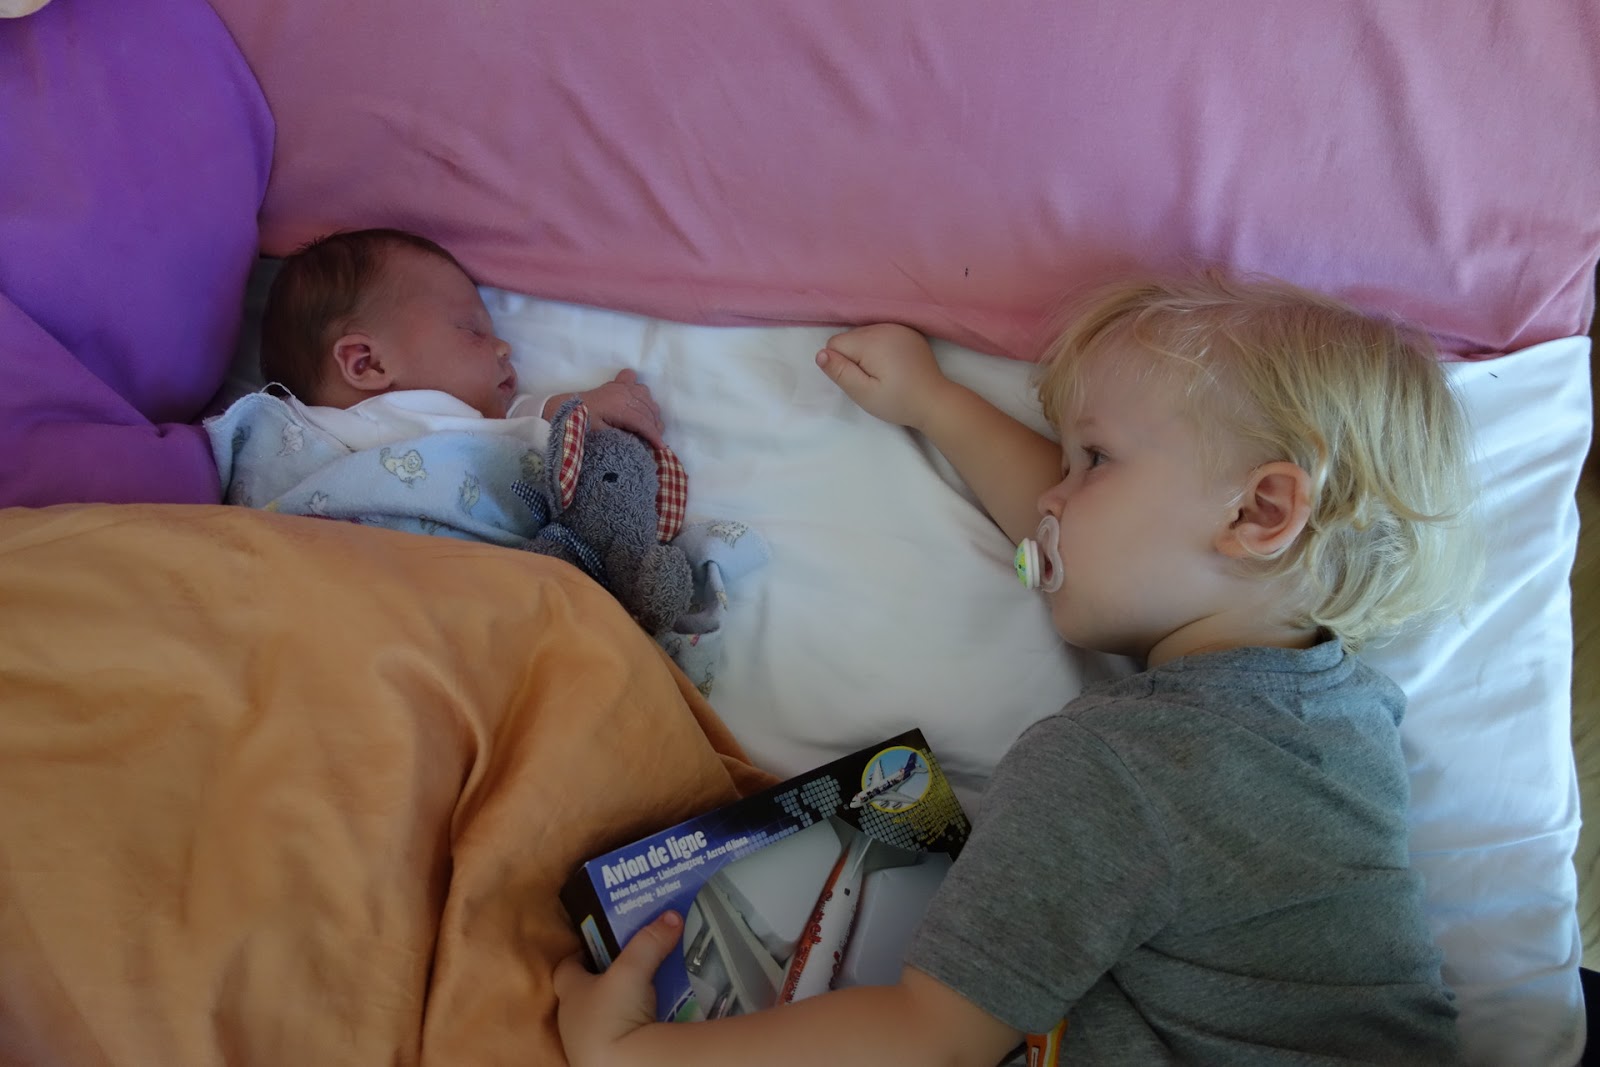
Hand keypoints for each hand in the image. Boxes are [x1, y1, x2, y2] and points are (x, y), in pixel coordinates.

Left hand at [546, 369, 665, 447]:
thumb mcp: (600, 435)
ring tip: (650, 428)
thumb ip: (621, 437)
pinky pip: (638, 386)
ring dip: (652, 413)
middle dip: (655, 427)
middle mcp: (623, 392)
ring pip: (647, 398)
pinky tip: (641, 407)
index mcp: (619, 405)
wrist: (566, 408)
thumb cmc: (581, 423)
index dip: (654, 435)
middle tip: (656, 442)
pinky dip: (644, 397)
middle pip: (649, 410)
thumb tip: (640, 443)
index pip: (643, 421)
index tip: (661, 448)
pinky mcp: (618, 384)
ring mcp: (621, 386)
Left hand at [553, 910, 682, 1066]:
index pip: (566, 968)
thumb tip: (670, 915)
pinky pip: (612, 1039)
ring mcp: (584, 1043)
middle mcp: (572, 1018)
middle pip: (582, 994)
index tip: (598, 947)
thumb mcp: (633, 971)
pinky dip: (624, 1030)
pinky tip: (643, 1025)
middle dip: (601, 981)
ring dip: (614, 1008)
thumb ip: (650, 941)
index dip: (580, 956)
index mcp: (571, 992)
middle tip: (627, 969)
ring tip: (641, 996)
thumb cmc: (613, 1015)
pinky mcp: (601, 1060)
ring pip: (597, 1018)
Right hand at [815, 323, 952, 431]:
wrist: (935, 401)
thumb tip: (820, 354)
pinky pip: (882, 334)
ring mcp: (898, 327)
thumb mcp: (864, 393)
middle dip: (853, 357)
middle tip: (873, 380)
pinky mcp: (908, 332)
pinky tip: (894, 364)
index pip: (834, 344)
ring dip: (867, 352)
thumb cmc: (898, 401)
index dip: (841, 365)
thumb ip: (840, 372)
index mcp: (870, 340)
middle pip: (850, 338)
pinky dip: (881, 347)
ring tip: (885, 373)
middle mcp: (883, 327)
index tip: (860, 380)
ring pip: (864, 335)